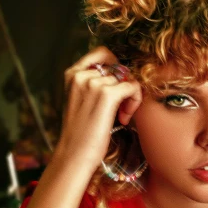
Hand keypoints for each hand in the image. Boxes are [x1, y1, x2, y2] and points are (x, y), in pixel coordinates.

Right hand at [54, 46, 142, 172]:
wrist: (73, 155)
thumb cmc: (80, 132)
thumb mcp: (81, 100)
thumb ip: (94, 83)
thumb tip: (123, 73)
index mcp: (72, 74)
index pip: (102, 53)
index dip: (116, 66)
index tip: (118, 86)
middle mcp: (81, 74)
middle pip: (119, 67)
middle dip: (124, 85)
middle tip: (121, 107)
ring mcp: (94, 83)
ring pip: (128, 78)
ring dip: (130, 97)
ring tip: (120, 117)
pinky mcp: (107, 95)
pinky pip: (133, 87)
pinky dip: (134, 102)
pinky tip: (123, 119)